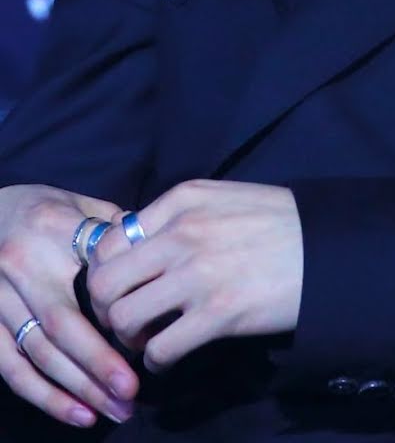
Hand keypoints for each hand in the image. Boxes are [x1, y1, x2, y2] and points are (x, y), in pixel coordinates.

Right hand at [0, 184, 138, 427]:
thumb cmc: (44, 210)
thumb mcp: (81, 204)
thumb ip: (115, 229)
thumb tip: (158, 254)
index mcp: (53, 228)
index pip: (92, 273)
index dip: (119, 308)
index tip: (152, 333)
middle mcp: (20, 265)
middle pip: (62, 324)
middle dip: (98, 363)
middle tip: (132, 392)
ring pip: (38, 352)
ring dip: (77, 388)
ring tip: (114, 410)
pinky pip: (11, 368)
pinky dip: (44, 395)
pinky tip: (78, 413)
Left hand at [88, 179, 302, 371]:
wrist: (327, 247)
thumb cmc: (278, 223)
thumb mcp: (224, 198)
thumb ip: (179, 215)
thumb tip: (135, 244)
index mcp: (183, 200)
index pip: (108, 242)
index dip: (105, 273)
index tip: (124, 288)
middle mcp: (182, 233)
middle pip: (103, 283)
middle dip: (107, 310)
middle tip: (128, 320)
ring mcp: (198, 274)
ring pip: (123, 319)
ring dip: (130, 338)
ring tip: (151, 337)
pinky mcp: (217, 313)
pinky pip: (159, 350)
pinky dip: (158, 361)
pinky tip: (172, 354)